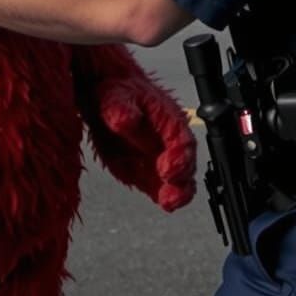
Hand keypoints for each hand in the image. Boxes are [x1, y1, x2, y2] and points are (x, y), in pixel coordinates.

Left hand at [84, 74, 196, 211]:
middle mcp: (171, 139)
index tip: (168, 169)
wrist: (108, 100)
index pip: (181, 138)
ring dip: (178, 192)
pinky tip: (161, 201)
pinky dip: (164, 196)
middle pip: (187, 162)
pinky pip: (162, 187)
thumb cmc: (118, 93)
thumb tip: (125, 120)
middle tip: (171, 195)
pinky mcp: (150, 173)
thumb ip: (120, 109)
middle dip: (182, 180)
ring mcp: (162, 157)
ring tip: (168, 202)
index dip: (179, 156)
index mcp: (168, 117)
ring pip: (180, 179)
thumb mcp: (115, 96)